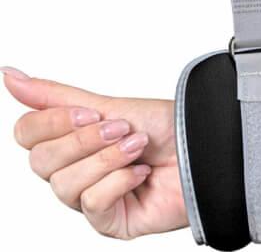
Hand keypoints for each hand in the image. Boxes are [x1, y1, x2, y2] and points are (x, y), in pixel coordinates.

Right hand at [2, 67, 186, 239]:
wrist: (205, 146)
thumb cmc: (165, 125)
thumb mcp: (107, 104)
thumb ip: (54, 95)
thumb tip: (8, 75)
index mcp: (72, 140)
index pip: (28, 134)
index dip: (53, 123)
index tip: (91, 113)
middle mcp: (77, 170)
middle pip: (40, 162)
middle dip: (84, 140)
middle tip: (121, 128)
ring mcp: (91, 197)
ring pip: (64, 186)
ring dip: (107, 159)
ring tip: (137, 147)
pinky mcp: (110, 221)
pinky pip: (92, 205)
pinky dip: (119, 181)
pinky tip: (141, 172)